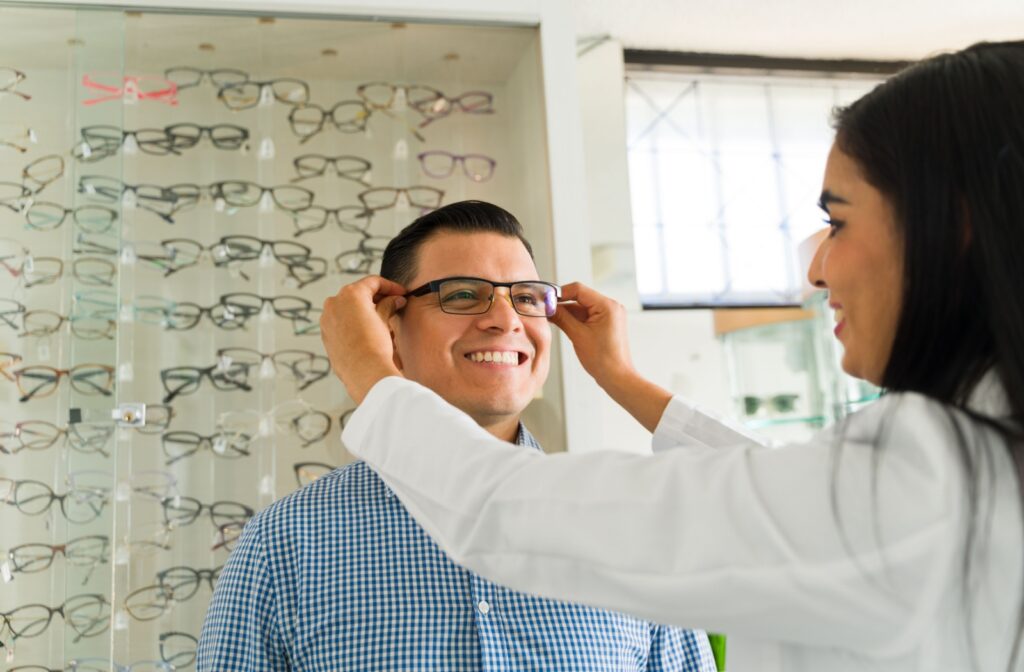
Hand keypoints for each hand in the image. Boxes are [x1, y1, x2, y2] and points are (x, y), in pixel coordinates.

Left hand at [320, 275, 407, 403]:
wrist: (364, 372)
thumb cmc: (374, 346)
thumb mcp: (385, 320)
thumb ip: (389, 304)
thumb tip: (395, 300)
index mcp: (351, 294)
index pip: (373, 282)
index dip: (391, 286)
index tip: (400, 293)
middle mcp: (335, 302)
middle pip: (359, 293)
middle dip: (378, 297)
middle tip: (394, 303)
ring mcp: (327, 318)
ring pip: (349, 307)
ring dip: (365, 309)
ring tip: (382, 318)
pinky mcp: (325, 333)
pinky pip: (341, 320)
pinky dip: (354, 321)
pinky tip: (367, 330)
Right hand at [548, 282, 635, 389]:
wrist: (617, 377)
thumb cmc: (604, 360)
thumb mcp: (578, 335)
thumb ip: (562, 318)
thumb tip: (548, 307)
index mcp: (607, 306)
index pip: (579, 290)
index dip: (560, 293)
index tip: (546, 299)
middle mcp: (610, 307)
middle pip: (580, 298)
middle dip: (562, 304)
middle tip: (545, 310)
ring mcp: (609, 316)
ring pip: (582, 308)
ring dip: (567, 313)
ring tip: (551, 318)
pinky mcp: (605, 324)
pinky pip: (586, 316)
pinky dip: (574, 319)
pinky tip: (561, 324)